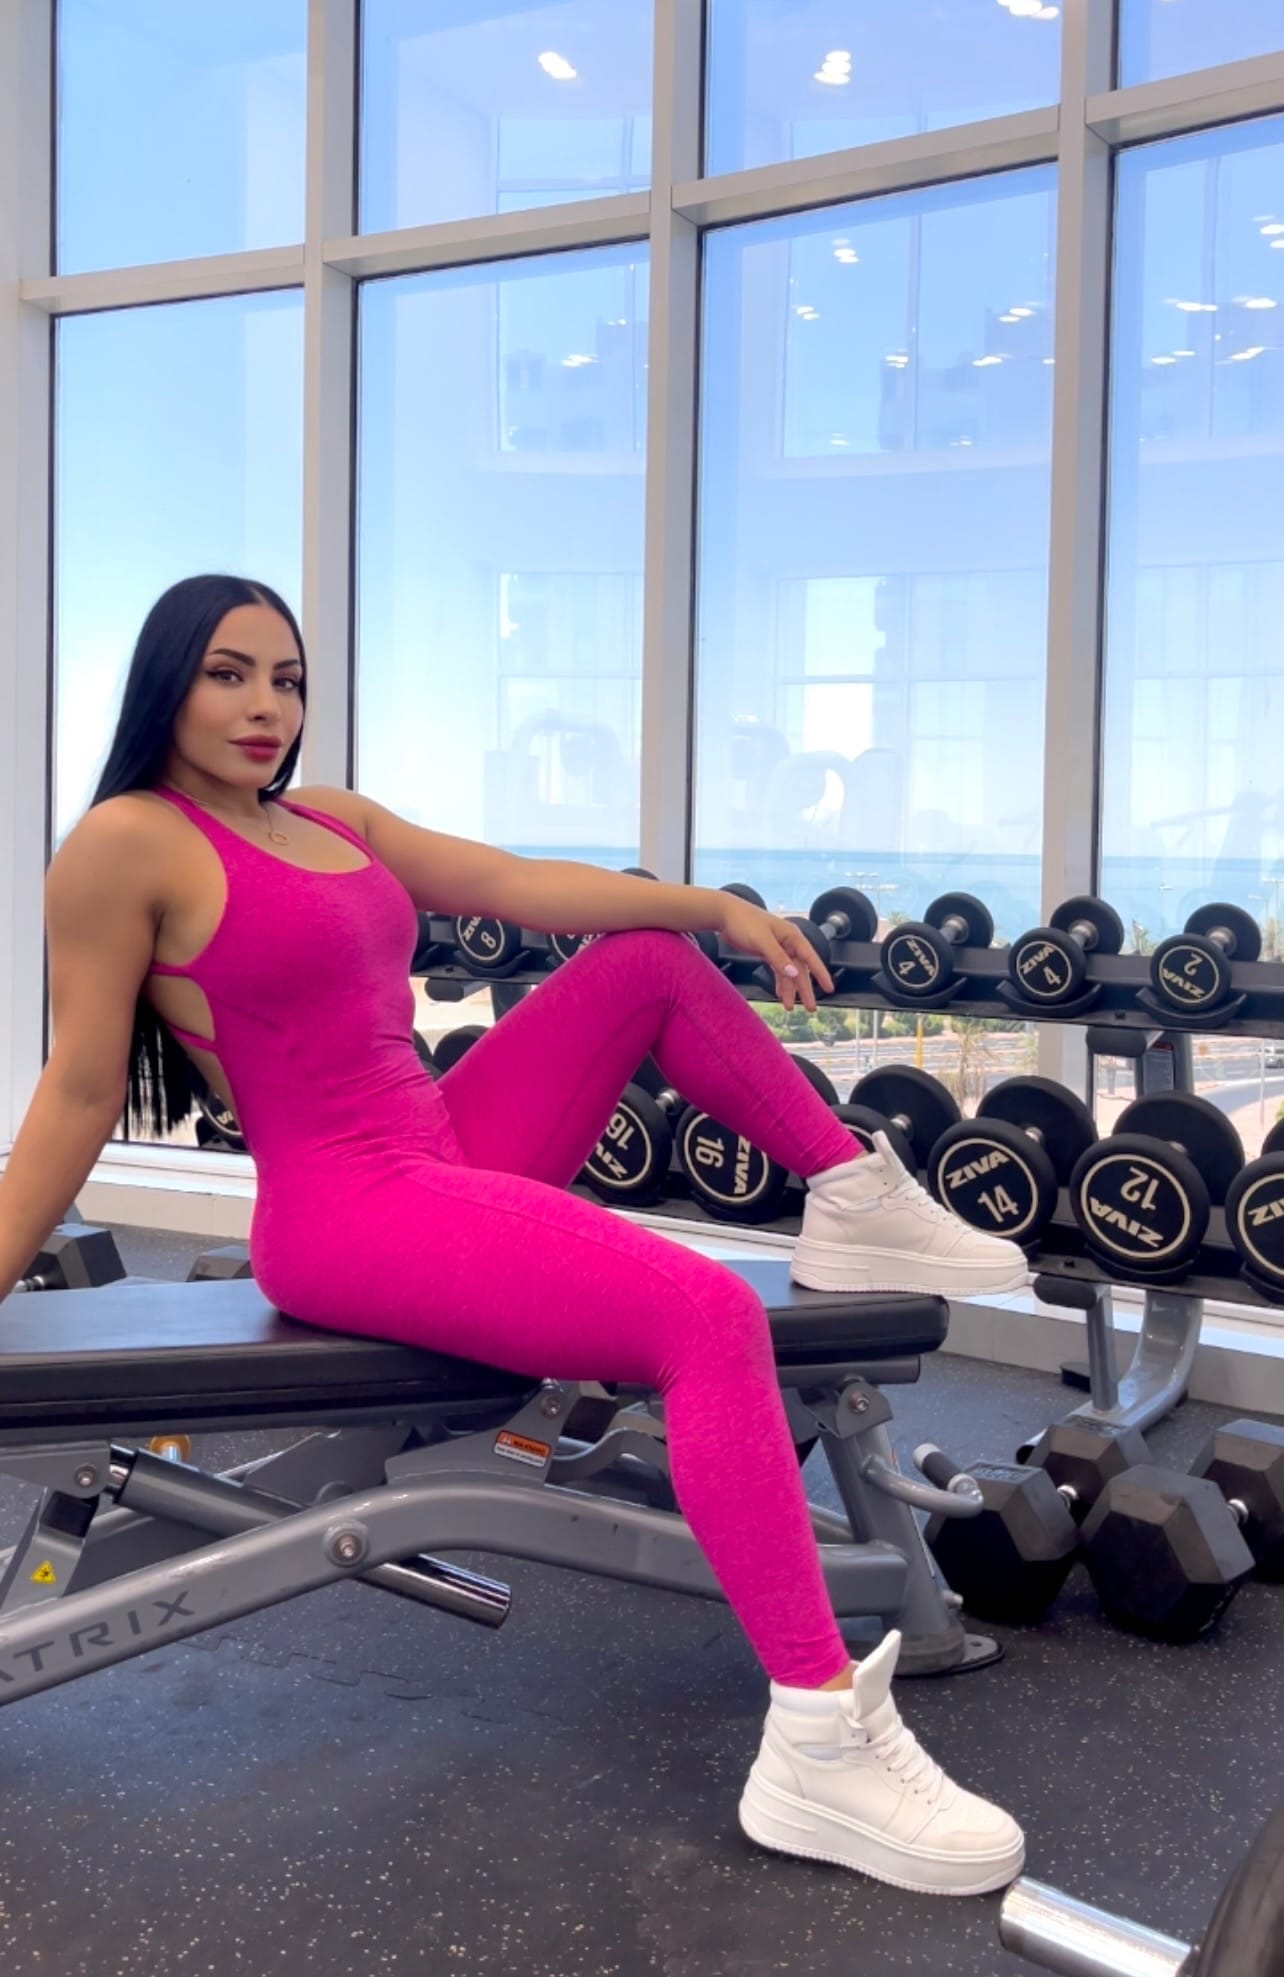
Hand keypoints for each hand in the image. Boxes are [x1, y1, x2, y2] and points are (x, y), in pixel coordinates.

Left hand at [714, 898, 833, 1012]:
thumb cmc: (744, 921)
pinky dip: (779, 982)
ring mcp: (778, 947)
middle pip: (800, 969)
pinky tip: (778, 994)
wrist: (724, 913)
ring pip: (788, 972)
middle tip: (811, 1008)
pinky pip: (777, 970)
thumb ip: (778, 958)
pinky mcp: (767, 951)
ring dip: (789, 989)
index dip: (821, 974)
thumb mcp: (762, 941)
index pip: (811, 958)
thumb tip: (794, 974)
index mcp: (792, 936)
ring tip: (790, 1007)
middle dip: (805, 989)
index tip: (829, 988)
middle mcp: (788, 942)